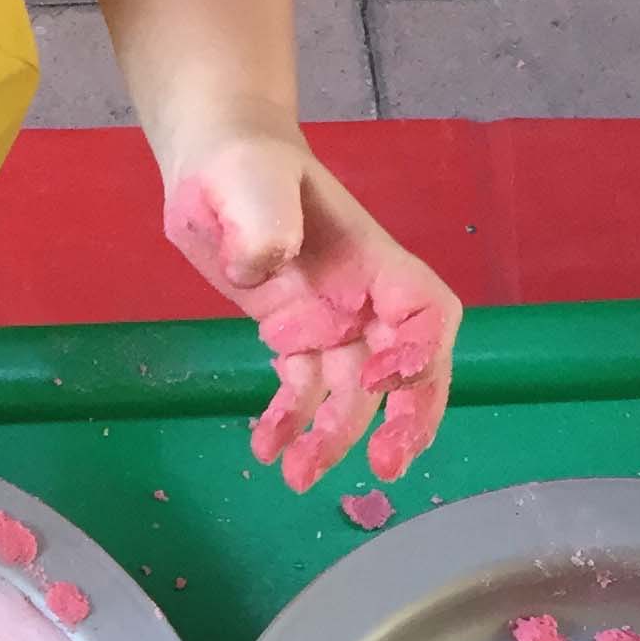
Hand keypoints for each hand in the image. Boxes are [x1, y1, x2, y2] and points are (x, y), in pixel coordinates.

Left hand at [164, 126, 459, 488]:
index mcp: (370, 261)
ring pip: (352, 392)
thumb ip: (263, 219)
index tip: (384, 382)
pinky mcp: (293, 338)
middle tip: (384, 467)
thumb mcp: (248, 179)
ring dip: (335, 437)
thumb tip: (262, 266)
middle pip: (406, 367)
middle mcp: (362, 300)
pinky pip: (304, 389)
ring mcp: (331, 322)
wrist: (213, 162)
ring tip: (297, 478)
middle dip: (404, 419)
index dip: (419, 353)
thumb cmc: (241, 164)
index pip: (425, 312)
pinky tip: (264, 450)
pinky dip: (290, 421)